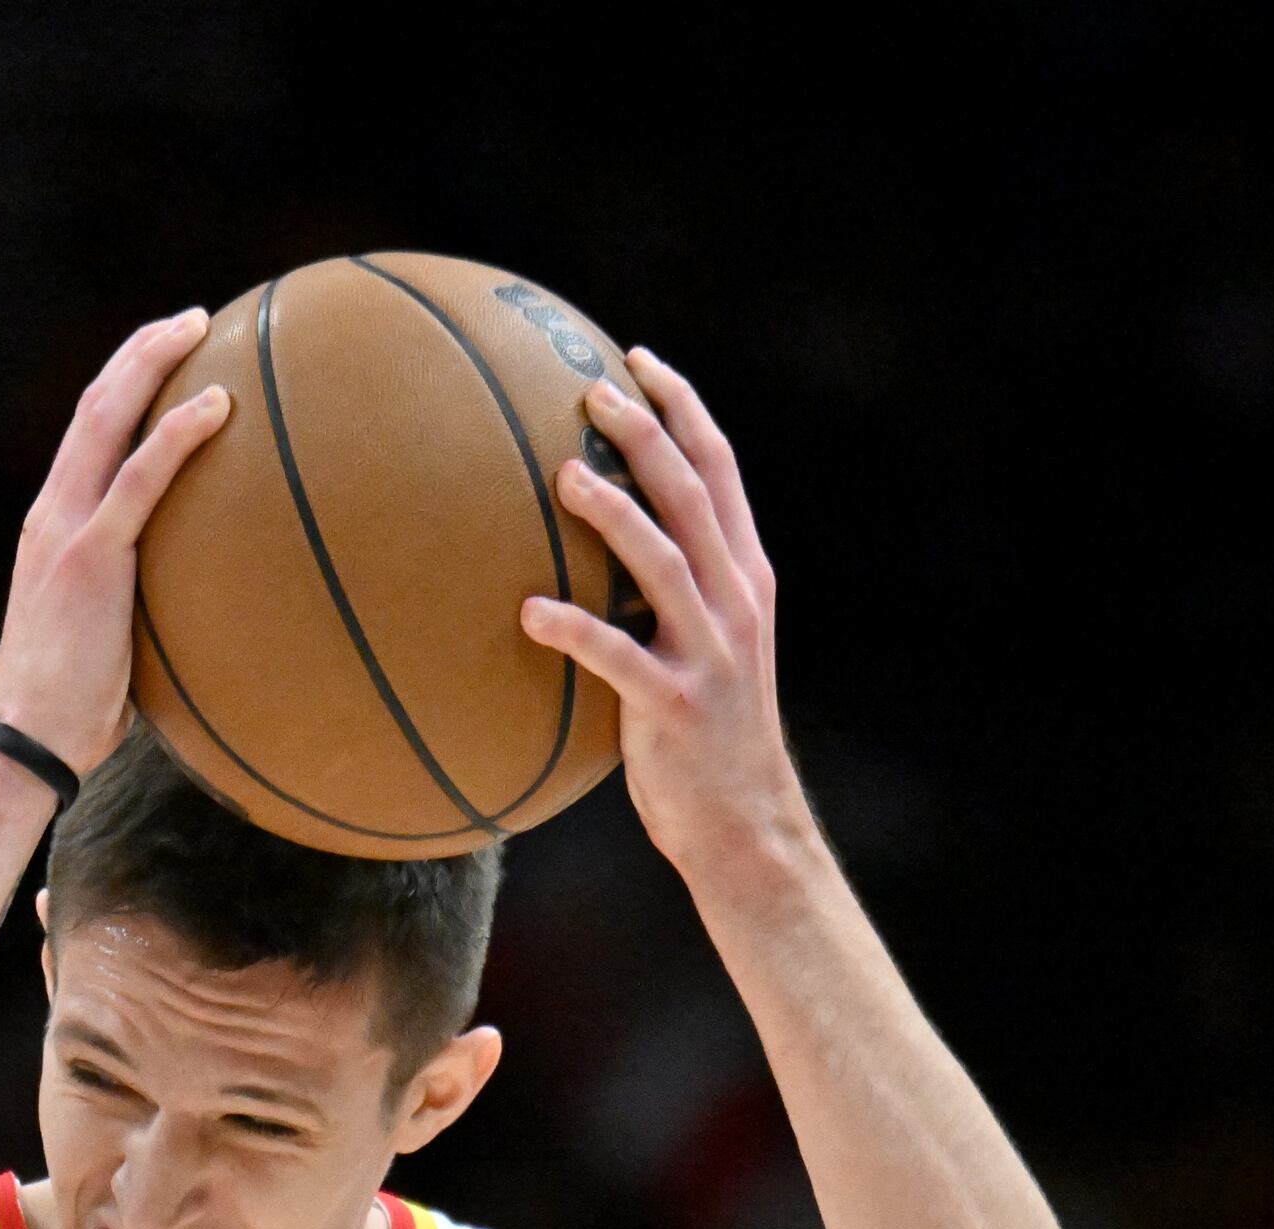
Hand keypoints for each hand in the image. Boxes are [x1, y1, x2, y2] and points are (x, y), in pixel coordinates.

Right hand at [0, 311, 231, 773]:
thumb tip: (194, 609)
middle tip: (192, 321)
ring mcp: (67, 529)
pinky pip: (141, 479)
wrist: (29, 738)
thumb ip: (136, 603)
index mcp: (50, 525)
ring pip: (108, 419)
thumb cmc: (72, 707)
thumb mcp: (103, 637)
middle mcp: (51, 512)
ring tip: (202, 330)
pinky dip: (178, 434)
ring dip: (155, 365)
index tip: (162, 354)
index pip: (83, 433)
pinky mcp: (92, 557)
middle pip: (93, 405)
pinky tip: (220, 406)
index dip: (121, 383)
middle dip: (141, 352)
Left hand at [522, 355, 819, 886]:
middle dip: (647, 433)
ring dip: (614, 513)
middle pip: (695, 494)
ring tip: (564, 477)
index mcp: (746, 575)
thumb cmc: (706, 732)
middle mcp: (736, 601)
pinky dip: (574, 630)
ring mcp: (710, 652)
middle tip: (591, 390)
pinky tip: (527, 612)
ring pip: (665, 561)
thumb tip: (600, 535)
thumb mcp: (709, 644)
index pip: (722, 469)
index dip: (684, 407)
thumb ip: (674, 586)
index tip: (640, 360)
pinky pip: (617, 657)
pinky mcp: (674, 705)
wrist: (745, 822)